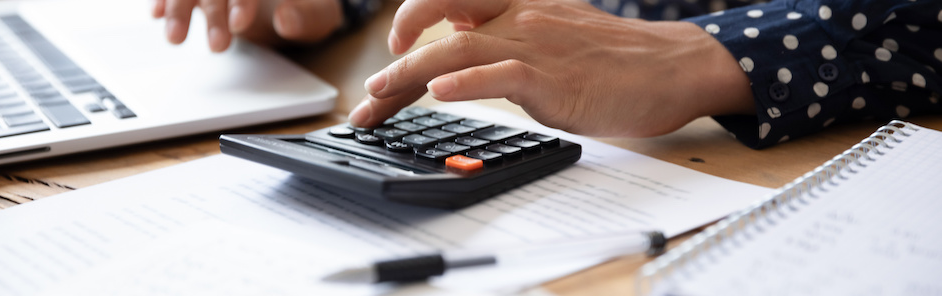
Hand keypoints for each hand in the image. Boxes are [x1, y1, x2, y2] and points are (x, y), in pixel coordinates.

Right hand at [152, 0, 343, 51]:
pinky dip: (165, 1)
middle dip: (213, 12)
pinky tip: (155, 15)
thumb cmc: (311, 11)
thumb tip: (287, 18)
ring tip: (175, 39)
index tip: (240, 24)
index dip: (242, 0)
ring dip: (179, 9)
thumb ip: (306, 18)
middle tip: (218, 47)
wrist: (301, 7)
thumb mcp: (319, 18)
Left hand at [348, 0, 754, 137]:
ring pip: (457, 46)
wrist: (671, 66)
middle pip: (439, 26)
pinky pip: (502, 72)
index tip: (388, 50)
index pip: (448, 4)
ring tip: (379, 97)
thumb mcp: (552, 32)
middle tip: (368, 98)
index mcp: (518, 3)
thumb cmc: (613, 58)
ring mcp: (536, 43)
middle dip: (394, 63)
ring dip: (409, 74)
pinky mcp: (555, 76)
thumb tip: (457, 44)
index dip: (410, 21)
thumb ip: (506, 34)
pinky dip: (466, 79)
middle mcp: (521, 15)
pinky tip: (441, 90)